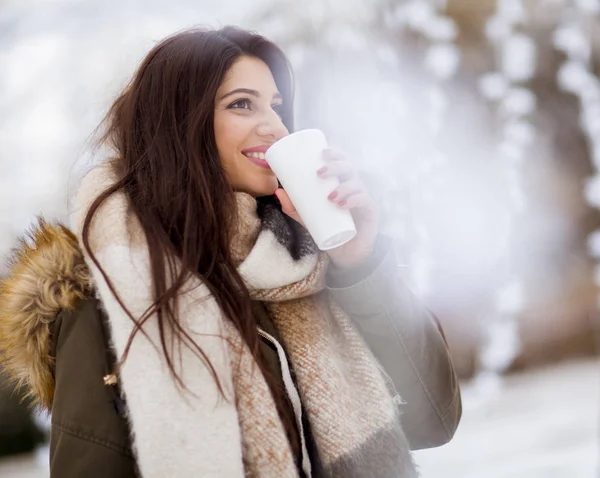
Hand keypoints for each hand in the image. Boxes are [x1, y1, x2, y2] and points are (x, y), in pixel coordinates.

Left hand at [274, 148, 379, 268]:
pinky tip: (342, 205)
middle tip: (319, 173)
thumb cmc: (329, 230)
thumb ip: (294, 207)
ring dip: (343, 187)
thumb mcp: (308, 218)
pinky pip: (364, 201)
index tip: (322, 152)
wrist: (346, 254)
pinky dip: (353, 200)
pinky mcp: (371, 212)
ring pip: (357, 184)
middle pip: (350, 168)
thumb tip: (278, 192)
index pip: (343, 161)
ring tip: (329, 196)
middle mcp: (355, 187)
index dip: (336, 153)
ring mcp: (364, 198)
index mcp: (343, 182)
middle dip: (336, 166)